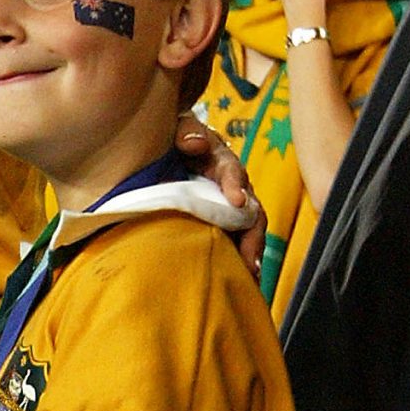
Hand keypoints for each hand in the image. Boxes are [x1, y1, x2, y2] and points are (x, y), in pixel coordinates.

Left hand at [172, 111, 264, 278]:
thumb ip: (185, 131)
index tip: (236, 200)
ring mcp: (226, 210)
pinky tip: (241, 282)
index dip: (235, 184)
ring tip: (250, 276)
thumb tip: (195, 142)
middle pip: (249, 210)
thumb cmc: (169, 141)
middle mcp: (230, 187)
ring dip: (250, 254)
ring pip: (246, 231)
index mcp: (219, 161)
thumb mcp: (176, 128)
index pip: (232, 171)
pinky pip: (233, 245)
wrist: (157, 159)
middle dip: (252, 236)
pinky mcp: (220, 227)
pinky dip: (239, 263)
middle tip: (251, 259)